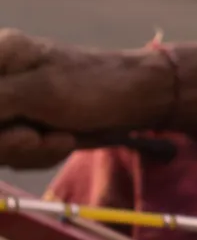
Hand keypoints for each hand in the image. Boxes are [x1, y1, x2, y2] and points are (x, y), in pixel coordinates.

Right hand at [0, 31, 172, 167]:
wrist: (139, 100)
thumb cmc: (93, 85)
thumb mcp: (36, 94)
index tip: (16, 127)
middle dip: (8, 142)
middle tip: (35, 135)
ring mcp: (7, 104)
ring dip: (27, 150)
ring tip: (59, 135)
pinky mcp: (22, 125)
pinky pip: (12, 153)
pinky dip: (38, 154)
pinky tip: (62, 139)